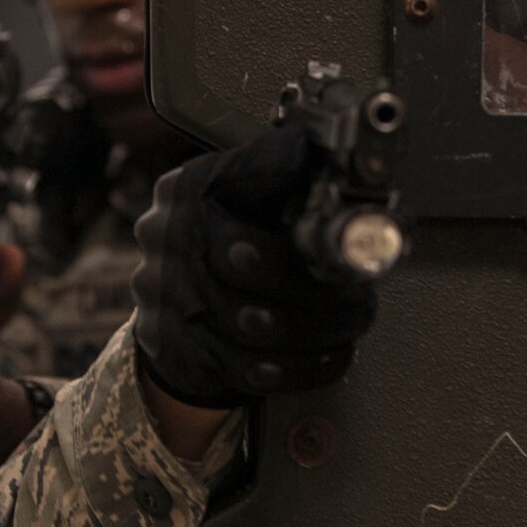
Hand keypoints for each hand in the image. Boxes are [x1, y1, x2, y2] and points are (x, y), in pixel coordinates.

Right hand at [131, 123, 376, 407]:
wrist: (178, 315)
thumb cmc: (228, 248)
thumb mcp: (247, 202)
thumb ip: (284, 183)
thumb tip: (335, 160)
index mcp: (189, 189)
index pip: (238, 172)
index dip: (280, 168)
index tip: (320, 168)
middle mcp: (168, 235)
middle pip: (248, 257)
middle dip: (316, 281)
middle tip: (359, 291)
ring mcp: (168, 295)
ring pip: (256, 322)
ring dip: (321, 327)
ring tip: (353, 320)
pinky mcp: (180, 350)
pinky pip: (253, 367)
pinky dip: (304, 366)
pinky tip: (331, 355)